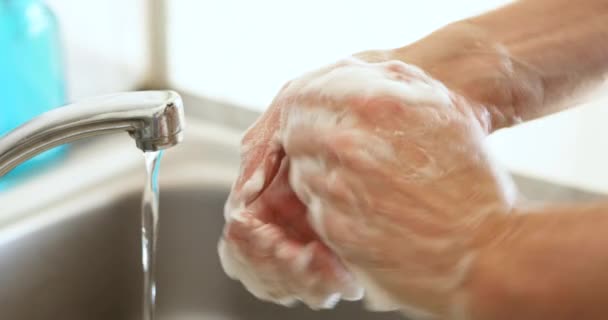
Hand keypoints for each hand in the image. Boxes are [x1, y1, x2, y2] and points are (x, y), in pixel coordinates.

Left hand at [219, 57, 516, 316]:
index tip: (317, 116)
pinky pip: (312, 208)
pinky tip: (361, 213)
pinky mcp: (334, 229)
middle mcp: (348, 143)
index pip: (307, 95)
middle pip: (296, 133)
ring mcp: (336, 188)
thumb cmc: (471, 181)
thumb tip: (357, 72)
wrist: (486, 249)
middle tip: (335, 155)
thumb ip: (397, 82)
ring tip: (358, 187)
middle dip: (309, 140)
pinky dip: (328, 209)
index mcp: (375, 104)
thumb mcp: (445, 111)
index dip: (309, 106)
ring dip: (319, 175)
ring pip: (301, 172)